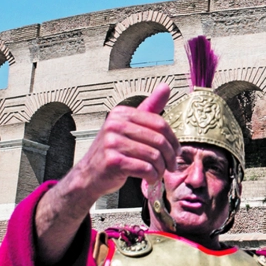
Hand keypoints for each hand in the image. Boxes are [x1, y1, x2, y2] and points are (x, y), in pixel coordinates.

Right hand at [72, 83, 179, 200]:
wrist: (89, 174)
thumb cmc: (113, 151)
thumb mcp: (129, 126)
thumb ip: (149, 108)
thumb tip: (165, 87)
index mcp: (121, 114)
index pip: (159, 123)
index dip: (173, 139)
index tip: (176, 151)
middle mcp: (115, 125)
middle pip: (159, 140)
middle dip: (170, 156)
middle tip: (171, 166)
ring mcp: (112, 143)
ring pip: (154, 156)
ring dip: (161, 168)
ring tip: (159, 172)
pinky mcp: (113, 161)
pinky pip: (145, 169)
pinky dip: (152, 176)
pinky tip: (149, 178)